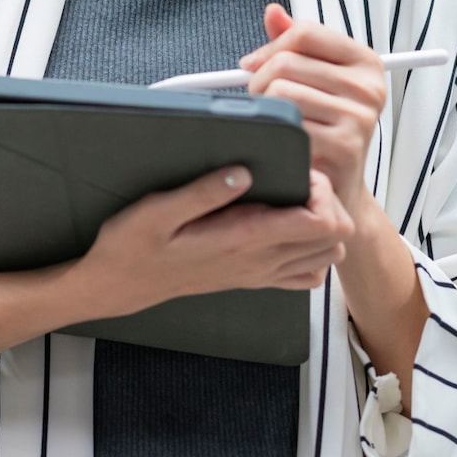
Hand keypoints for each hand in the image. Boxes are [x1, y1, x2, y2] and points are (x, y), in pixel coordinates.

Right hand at [69, 166, 355, 321]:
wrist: (120, 285)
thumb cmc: (134, 246)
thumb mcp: (157, 210)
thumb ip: (203, 192)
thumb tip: (243, 171)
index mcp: (244, 240)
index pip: (320, 222)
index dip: (321, 190)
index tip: (295, 171)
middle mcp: (260, 261)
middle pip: (335, 238)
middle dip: (329, 203)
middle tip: (298, 180)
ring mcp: (260, 273)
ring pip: (327, 256)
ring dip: (323, 224)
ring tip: (294, 200)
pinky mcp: (253, 278)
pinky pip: (306, 274)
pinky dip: (310, 250)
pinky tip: (286, 228)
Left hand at [242, 4, 386, 209]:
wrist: (339, 187)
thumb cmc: (324, 128)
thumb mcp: (316, 79)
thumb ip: (295, 44)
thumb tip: (273, 12)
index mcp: (365, 62)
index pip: (304, 33)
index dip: (270, 47)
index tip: (255, 64)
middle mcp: (368, 88)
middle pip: (286, 62)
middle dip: (259, 82)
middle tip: (262, 102)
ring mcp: (358, 117)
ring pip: (280, 93)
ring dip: (264, 109)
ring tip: (274, 123)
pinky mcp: (343, 147)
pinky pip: (285, 126)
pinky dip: (273, 134)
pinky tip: (282, 143)